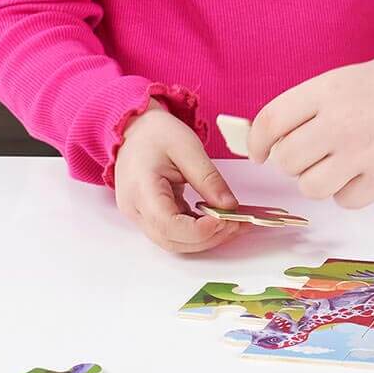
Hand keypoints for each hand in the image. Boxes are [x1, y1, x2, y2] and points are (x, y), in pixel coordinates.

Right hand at [114, 100, 245, 252]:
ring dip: (205, 238)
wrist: (135, 130)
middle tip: (238, 224)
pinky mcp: (150, 216)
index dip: (199, 230)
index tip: (226, 221)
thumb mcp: (189, 149)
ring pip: (173, 242)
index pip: (168, 225)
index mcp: (141, 188)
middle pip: (172, 240)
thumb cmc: (155, 134)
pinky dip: (198, 231)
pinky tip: (218, 220)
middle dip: (208, 238)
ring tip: (233, 224)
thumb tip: (229, 206)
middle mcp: (136, 208)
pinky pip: (174, 232)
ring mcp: (140, 215)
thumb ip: (209, 179)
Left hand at [249, 44, 373, 207]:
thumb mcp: (344, 81)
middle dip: (291, 163)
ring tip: (338, 163)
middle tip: (309, 155)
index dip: (256, 143)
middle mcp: (342, 122)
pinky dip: (348, 192)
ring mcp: (365, 152)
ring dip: (317, 180)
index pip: (269, 124)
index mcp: (327, 90)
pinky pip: (344, 200)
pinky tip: (364, 171)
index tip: (260, 152)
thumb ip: (306, 108)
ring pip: (311, 187)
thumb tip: (263, 142)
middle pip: (286, 161)